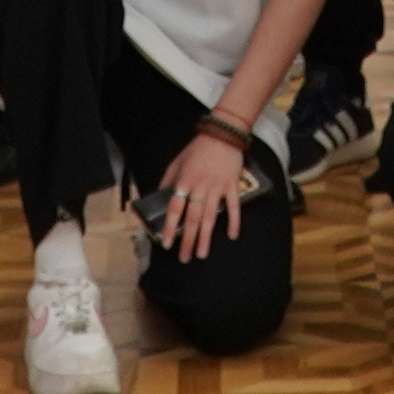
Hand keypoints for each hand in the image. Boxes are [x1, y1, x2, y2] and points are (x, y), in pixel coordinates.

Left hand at [153, 125, 254, 259]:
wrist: (222, 135)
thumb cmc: (197, 149)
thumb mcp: (177, 161)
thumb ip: (168, 179)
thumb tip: (159, 195)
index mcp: (184, 181)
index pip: (175, 208)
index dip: (169, 226)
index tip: (166, 243)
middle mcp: (200, 187)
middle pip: (192, 218)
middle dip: (187, 240)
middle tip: (185, 258)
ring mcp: (217, 188)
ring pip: (210, 216)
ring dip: (205, 237)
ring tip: (202, 254)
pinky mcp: (233, 186)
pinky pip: (234, 207)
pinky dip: (234, 221)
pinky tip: (232, 236)